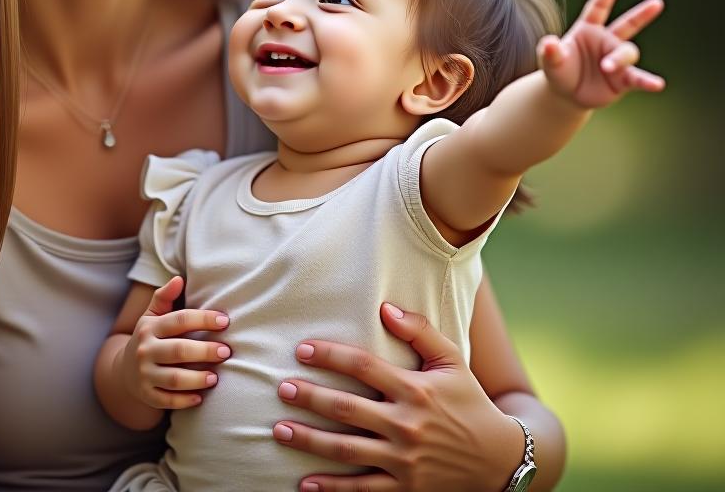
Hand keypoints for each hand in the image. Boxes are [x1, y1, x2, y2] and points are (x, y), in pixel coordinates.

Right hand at [117, 275, 230, 410]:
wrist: (123, 370)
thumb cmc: (148, 338)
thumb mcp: (151, 316)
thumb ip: (164, 296)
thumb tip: (179, 278)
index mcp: (150, 327)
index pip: (179, 320)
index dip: (203, 319)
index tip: (225, 321)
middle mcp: (145, 350)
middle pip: (179, 350)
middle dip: (205, 351)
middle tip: (226, 351)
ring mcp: (145, 375)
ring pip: (174, 379)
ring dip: (197, 379)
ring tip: (216, 377)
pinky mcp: (147, 395)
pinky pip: (167, 401)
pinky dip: (185, 401)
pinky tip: (201, 397)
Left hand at [273, 304, 523, 491]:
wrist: (501, 460)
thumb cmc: (470, 401)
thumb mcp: (452, 361)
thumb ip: (420, 330)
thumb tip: (384, 307)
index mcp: (414, 389)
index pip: (363, 366)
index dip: (331, 356)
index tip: (302, 350)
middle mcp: (406, 425)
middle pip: (347, 409)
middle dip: (310, 398)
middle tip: (282, 389)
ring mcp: (404, 461)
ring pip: (346, 450)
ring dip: (310, 441)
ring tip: (280, 430)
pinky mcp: (405, 489)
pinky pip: (362, 490)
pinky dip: (332, 489)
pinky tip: (305, 483)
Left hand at [539, 0, 664, 108]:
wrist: (567, 94)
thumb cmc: (559, 70)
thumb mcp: (550, 60)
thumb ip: (549, 51)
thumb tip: (549, 42)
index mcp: (587, 29)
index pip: (597, 8)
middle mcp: (606, 41)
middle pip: (627, 24)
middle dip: (642, 14)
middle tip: (657, 2)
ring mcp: (616, 59)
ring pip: (627, 52)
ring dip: (618, 59)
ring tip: (607, 67)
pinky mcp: (623, 79)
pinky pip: (638, 78)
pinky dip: (647, 81)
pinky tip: (657, 84)